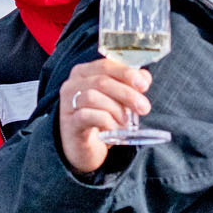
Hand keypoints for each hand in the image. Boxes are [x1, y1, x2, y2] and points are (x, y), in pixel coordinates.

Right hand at [57, 58, 152, 173]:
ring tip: (126, 121)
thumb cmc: (100, 118)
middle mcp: (72, 85)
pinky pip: (86, 116)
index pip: (106, 65)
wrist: (82, 147)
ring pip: (92, 97)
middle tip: (143, 108)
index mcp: (84, 73)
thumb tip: (144, 77)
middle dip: (127, 94)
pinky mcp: (69, 123)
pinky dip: (106, 121)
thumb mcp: (116, 99)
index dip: (126, 73)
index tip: (144, 86)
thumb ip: (129, 85)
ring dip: (115, 109)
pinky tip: (114, 129)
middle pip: (101, 81)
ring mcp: (68, 104)